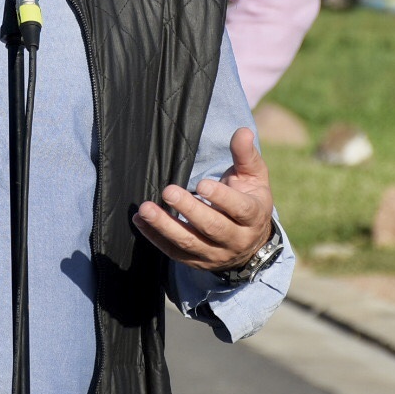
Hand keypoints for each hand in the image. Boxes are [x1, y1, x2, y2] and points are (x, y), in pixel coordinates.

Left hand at [132, 127, 273, 272]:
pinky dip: (155, 238)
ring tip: (145, 209)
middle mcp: (236, 239)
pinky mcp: (196, 262)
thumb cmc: (248, 199)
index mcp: (253, 216)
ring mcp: (215, 254)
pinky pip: (174, 252)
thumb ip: (245, 155)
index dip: (221, 197)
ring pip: (189, 242)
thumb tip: (243, 132)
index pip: (240, 209)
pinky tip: (140, 221)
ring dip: (165, 226)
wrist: (249, 243)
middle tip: (168, 191)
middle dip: (189, 210)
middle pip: (212, 227)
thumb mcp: (254, 177)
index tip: (202, 184)